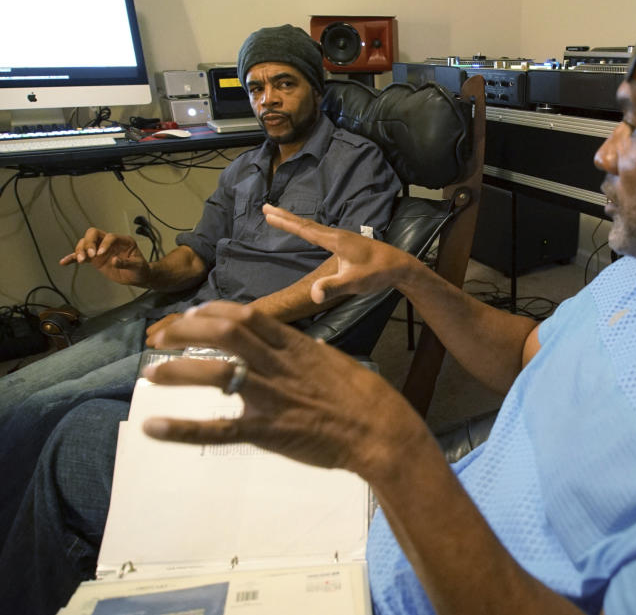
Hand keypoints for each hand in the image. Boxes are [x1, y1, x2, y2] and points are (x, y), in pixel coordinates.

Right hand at [59, 228, 149, 286]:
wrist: (137, 277)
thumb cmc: (140, 270)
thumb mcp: (138, 267)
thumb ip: (126, 263)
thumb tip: (113, 261)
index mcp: (123, 241)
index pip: (110, 236)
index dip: (105, 244)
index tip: (101, 254)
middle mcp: (109, 242)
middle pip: (93, 234)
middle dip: (89, 243)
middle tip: (90, 255)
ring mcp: (100, 249)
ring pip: (85, 242)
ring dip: (80, 250)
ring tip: (81, 260)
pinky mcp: (94, 259)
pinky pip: (81, 256)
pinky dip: (72, 258)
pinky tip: (64, 262)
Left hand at [141, 301, 429, 478]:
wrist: (379, 429)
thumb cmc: (364, 397)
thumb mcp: (336, 363)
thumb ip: (312, 355)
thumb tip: (310, 347)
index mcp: (295, 346)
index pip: (247, 316)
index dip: (214, 311)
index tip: (193, 313)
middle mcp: (278, 364)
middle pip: (225, 334)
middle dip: (188, 330)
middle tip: (161, 336)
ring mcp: (271, 396)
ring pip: (216, 373)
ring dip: (178, 370)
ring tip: (151, 372)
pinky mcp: (267, 430)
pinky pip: (219, 428)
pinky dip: (182, 429)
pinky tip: (154, 427)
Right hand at [263, 204, 416, 304]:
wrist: (399, 267)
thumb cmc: (378, 273)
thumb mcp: (354, 283)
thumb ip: (333, 287)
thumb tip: (313, 294)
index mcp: (335, 241)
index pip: (305, 230)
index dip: (286, 223)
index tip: (268, 214)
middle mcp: (337, 235)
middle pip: (306, 224)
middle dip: (285, 217)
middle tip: (266, 207)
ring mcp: (343, 238)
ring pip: (314, 227)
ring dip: (296, 222)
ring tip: (281, 217)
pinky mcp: (347, 244)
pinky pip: (321, 233)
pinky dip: (308, 229)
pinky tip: (308, 232)